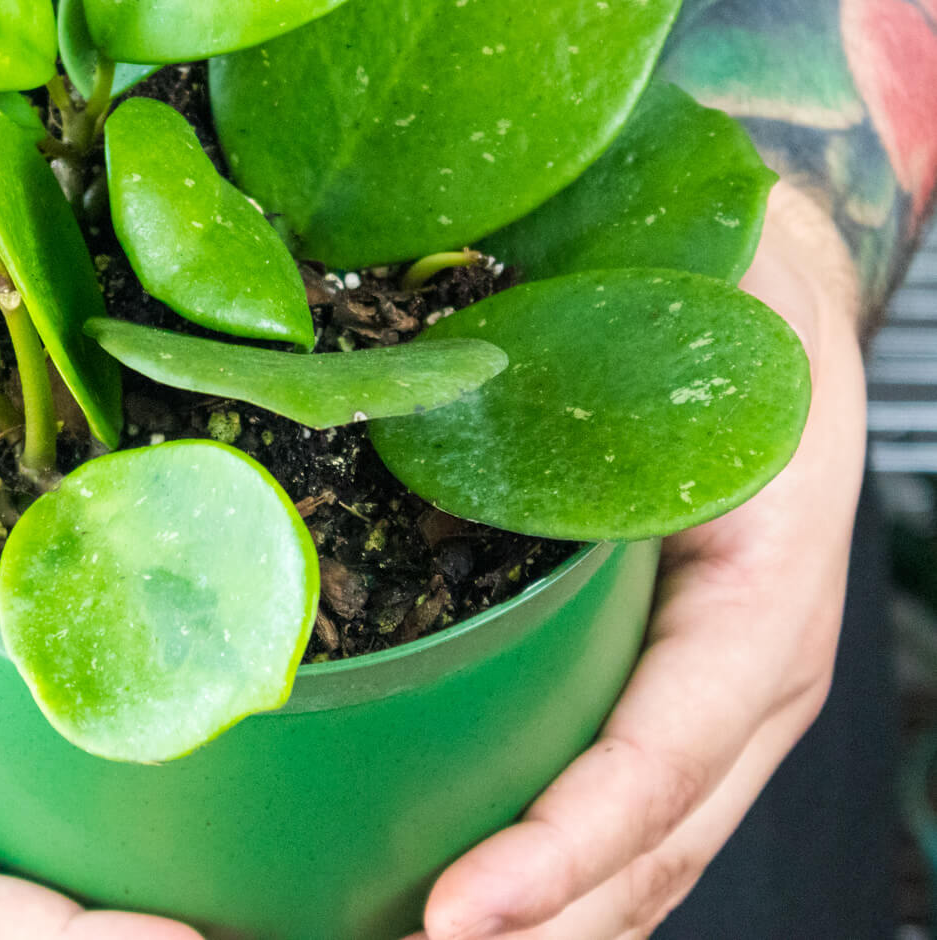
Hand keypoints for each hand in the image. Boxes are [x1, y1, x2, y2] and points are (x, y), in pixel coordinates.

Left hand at [413, 181, 867, 939]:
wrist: (780, 303)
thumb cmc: (730, 321)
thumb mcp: (673, 360)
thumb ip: (572, 422)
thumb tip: (398, 475)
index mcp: (757, 597)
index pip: (665, 754)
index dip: (566, 843)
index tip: (456, 913)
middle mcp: (751, 674)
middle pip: (655, 850)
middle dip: (539, 931)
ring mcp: (721, 696)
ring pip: (645, 857)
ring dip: (545, 927)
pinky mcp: (678, 683)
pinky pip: (629, 805)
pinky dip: (556, 872)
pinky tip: (467, 898)